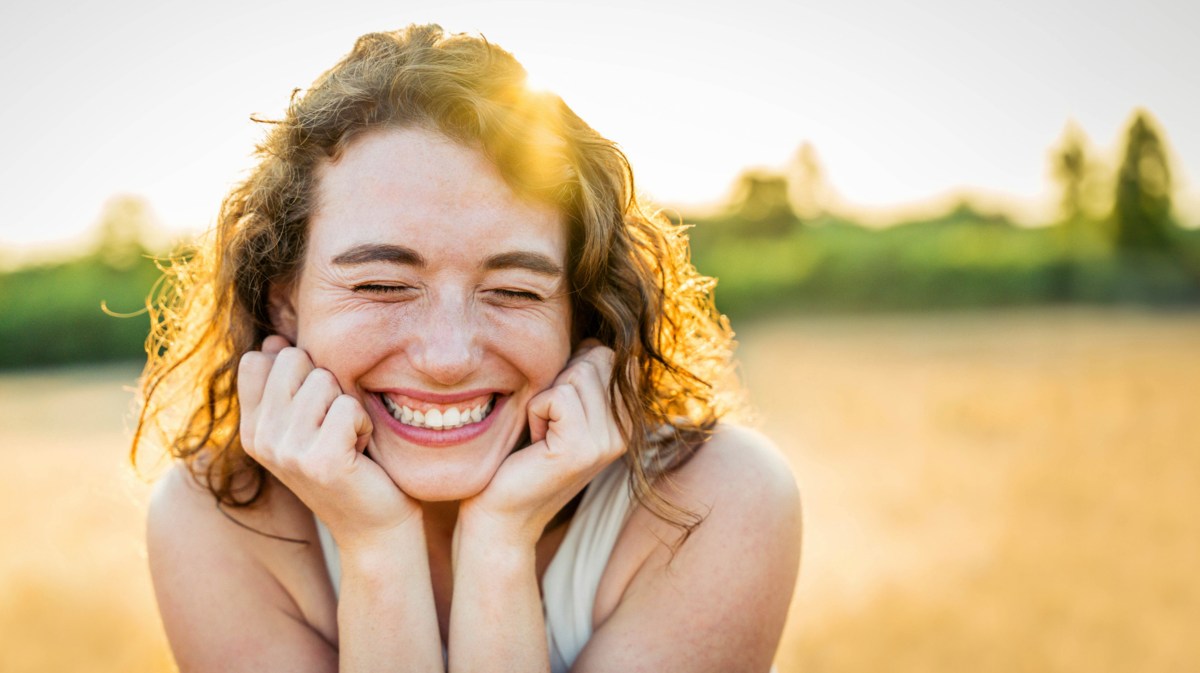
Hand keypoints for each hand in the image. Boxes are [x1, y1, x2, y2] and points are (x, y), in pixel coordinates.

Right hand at [238, 335, 420, 549]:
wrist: (373, 527)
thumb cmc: (348, 465)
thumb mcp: (307, 423)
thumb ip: (287, 384)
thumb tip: (274, 340)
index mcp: (251, 429)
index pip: (255, 360)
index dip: (296, 370)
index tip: (313, 409)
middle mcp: (260, 440)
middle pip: (292, 359)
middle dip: (325, 384)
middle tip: (334, 426)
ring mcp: (286, 451)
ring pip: (324, 380)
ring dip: (348, 407)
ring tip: (347, 441)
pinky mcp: (320, 461)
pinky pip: (348, 406)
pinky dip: (363, 424)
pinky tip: (360, 452)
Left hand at [458, 339, 629, 546]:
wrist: (501, 515)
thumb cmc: (521, 456)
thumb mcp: (559, 410)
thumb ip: (583, 377)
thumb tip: (591, 338)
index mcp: (626, 418)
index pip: (610, 355)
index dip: (574, 366)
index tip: (557, 408)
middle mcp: (627, 430)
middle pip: (596, 358)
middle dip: (559, 380)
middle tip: (546, 423)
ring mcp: (609, 441)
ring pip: (577, 374)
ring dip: (544, 398)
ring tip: (541, 434)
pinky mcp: (583, 449)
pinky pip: (556, 397)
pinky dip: (534, 412)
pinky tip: (535, 443)